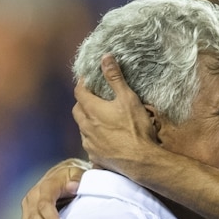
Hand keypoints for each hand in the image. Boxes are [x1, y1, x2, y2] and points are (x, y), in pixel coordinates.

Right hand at [20, 159, 86, 218]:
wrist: (62, 174)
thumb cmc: (73, 176)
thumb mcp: (79, 173)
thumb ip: (78, 179)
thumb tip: (74, 186)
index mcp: (46, 186)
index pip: (45, 204)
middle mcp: (33, 196)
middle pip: (34, 217)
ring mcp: (28, 206)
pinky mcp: (27, 215)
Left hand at [72, 54, 159, 173]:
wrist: (141, 161)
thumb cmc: (136, 129)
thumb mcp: (128, 98)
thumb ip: (115, 78)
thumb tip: (105, 58)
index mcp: (92, 110)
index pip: (79, 92)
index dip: (82, 84)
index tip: (88, 80)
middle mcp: (86, 126)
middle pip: (77, 110)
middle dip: (82, 102)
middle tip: (93, 98)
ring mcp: (89, 143)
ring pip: (82, 128)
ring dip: (87, 121)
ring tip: (99, 118)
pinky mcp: (95, 156)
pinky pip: (89, 144)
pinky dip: (94, 137)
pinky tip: (104, 138)